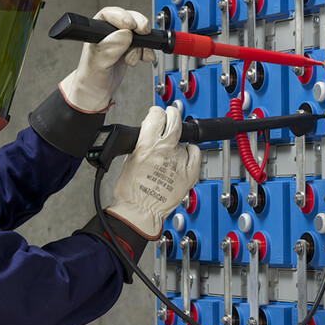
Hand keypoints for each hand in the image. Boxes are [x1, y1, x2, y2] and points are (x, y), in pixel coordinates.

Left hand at [58, 7, 154, 112]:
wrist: (96, 93)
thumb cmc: (90, 78)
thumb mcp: (98, 64)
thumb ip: (110, 48)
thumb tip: (125, 34)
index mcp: (96, 32)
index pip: (110, 15)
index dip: (123, 17)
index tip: (131, 26)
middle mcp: (108, 34)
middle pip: (128, 19)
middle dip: (138, 25)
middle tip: (143, 32)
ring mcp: (119, 41)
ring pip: (137, 32)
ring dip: (142, 43)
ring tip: (135, 56)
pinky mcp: (128, 49)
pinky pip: (143, 44)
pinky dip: (147, 50)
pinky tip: (144, 57)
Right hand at [106, 105, 200, 239]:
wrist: (140, 211)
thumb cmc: (131, 191)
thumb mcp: (129, 158)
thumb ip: (142, 143)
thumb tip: (150, 133)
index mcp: (147, 145)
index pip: (157, 115)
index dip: (157, 113)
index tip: (157, 114)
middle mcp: (165, 150)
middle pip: (175, 119)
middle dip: (172, 114)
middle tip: (170, 116)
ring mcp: (179, 161)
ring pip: (183, 140)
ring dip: (177, 143)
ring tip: (169, 155)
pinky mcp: (189, 174)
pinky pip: (195, 154)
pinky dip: (191, 152)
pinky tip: (185, 155)